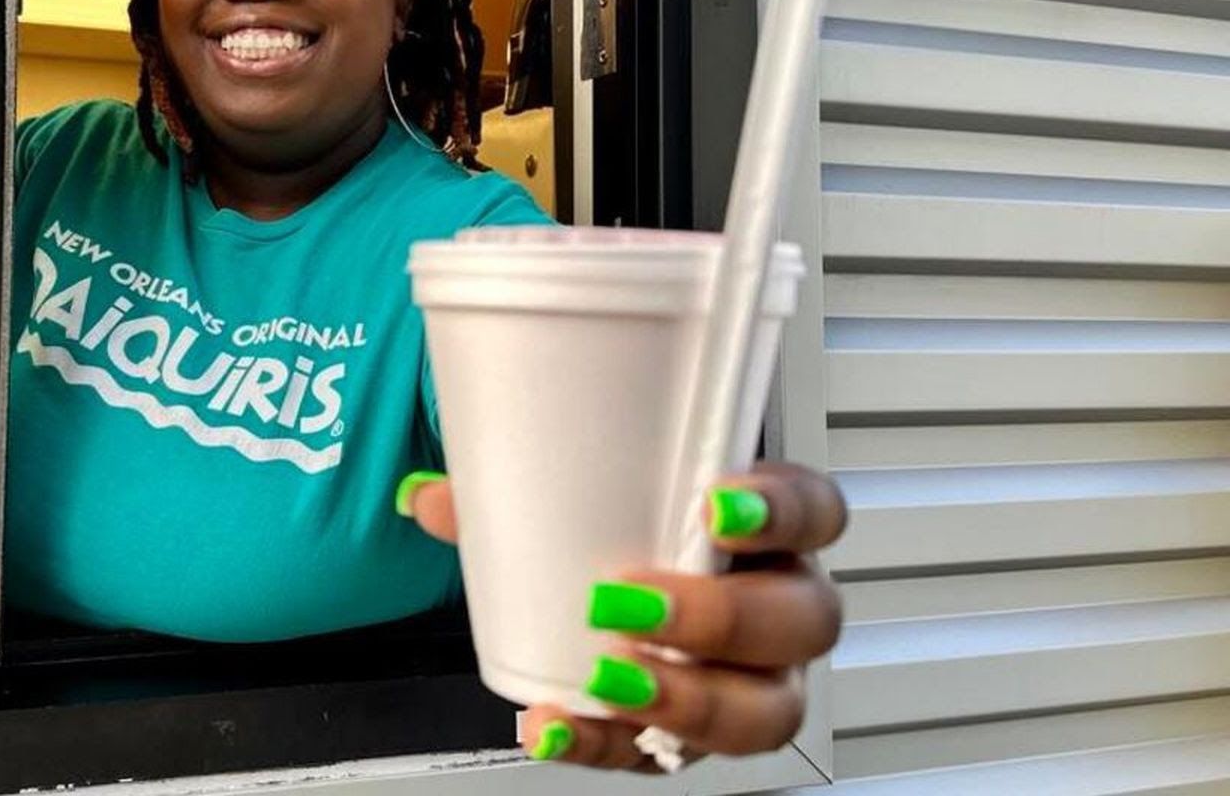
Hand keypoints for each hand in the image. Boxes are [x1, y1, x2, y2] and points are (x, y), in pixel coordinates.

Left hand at [397, 461, 845, 770]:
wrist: (618, 590)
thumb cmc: (629, 532)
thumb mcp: (585, 494)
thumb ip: (516, 485)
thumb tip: (429, 497)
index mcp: (769, 532)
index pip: (815, 511)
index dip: (780, 511)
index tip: (716, 505)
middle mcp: (781, 608)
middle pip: (802, 621)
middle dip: (719, 616)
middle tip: (630, 601)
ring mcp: (752, 680)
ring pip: (766, 711)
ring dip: (687, 699)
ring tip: (607, 678)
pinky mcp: (698, 736)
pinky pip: (669, 758)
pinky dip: (605, 745)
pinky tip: (554, 726)